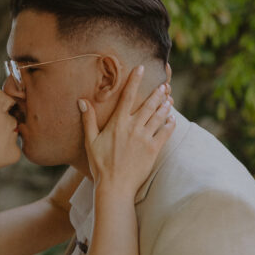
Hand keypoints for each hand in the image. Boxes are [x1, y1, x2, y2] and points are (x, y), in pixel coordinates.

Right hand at [79, 67, 174, 194]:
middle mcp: (133, 128)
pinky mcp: (153, 150)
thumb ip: (88, 120)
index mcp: (117, 123)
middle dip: (157, 93)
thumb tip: (82, 101)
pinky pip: (165, 133)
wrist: (115, 187)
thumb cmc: (100, 165)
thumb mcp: (90, 141)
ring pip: (159, 117)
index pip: (127, 96)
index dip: (135, 80)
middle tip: (164, 85)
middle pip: (148, 105)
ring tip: (169, 98)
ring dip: (165, 106)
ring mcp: (145, 139)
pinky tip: (172, 119)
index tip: (142, 68)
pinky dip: (170, 124)